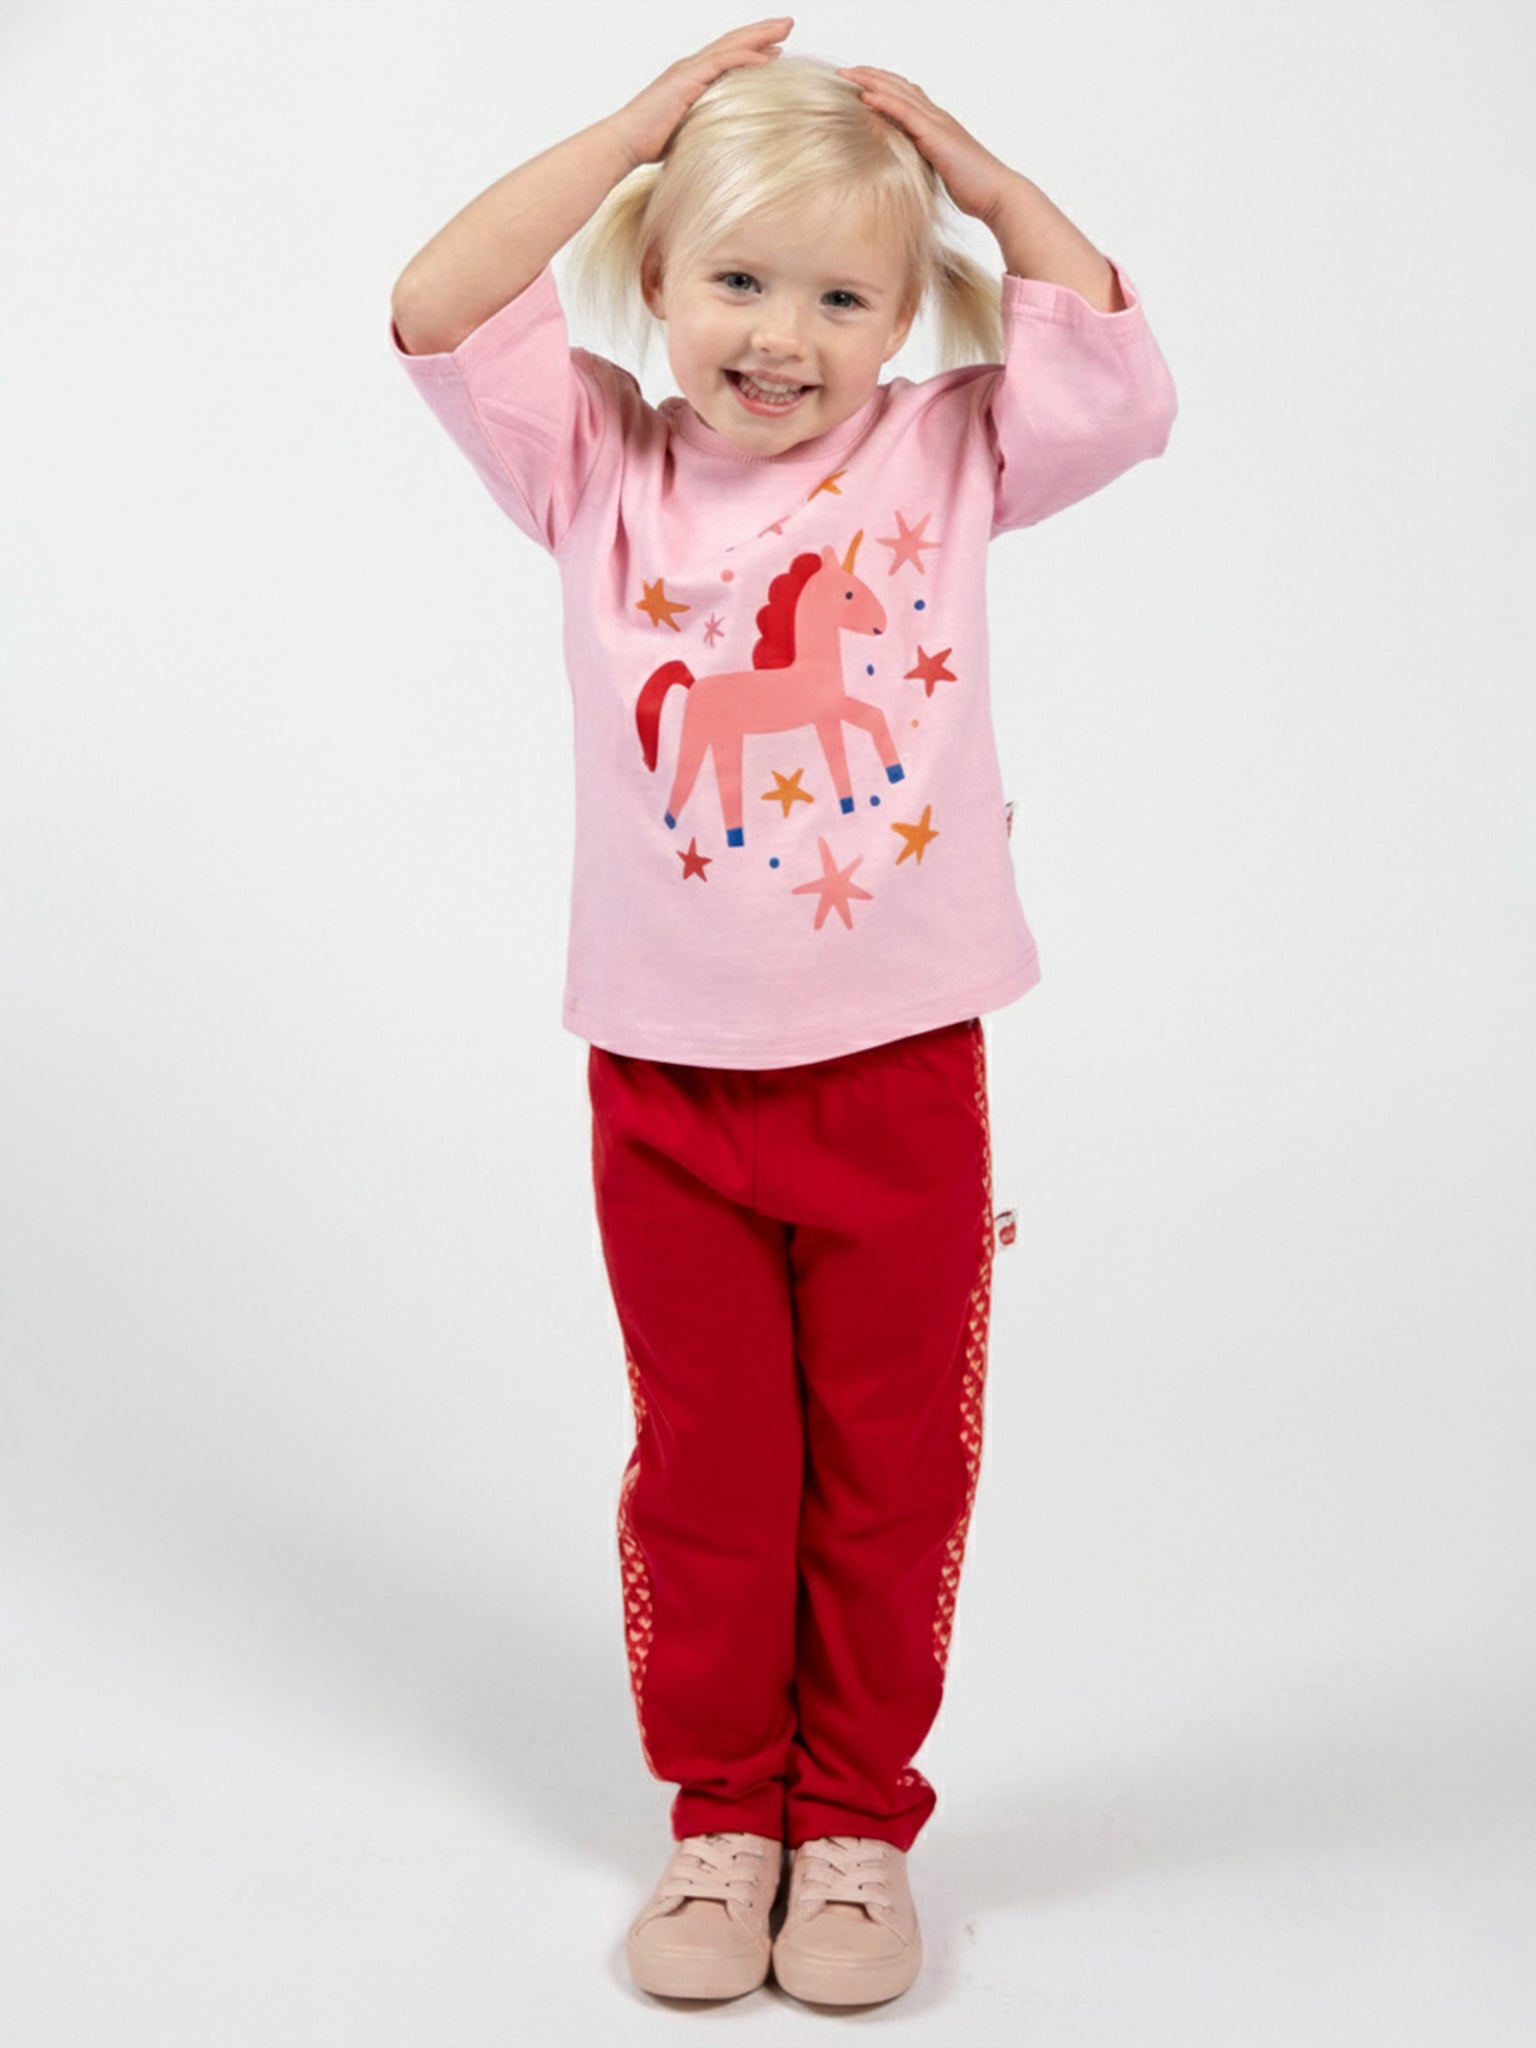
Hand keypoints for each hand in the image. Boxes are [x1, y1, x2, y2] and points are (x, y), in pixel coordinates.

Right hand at [613, 17, 794, 169]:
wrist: (624, 142)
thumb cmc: (650, 143)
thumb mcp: (687, 130)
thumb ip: (705, 124)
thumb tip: (727, 138)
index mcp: (691, 78)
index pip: (727, 55)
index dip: (752, 47)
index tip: (775, 46)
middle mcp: (691, 68)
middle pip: (732, 42)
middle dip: (761, 32)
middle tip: (787, 24)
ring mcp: (688, 71)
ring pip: (730, 46)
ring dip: (759, 36)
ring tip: (784, 30)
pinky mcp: (686, 81)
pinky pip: (722, 64)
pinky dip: (745, 59)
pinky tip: (767, 57)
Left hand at [835, 65, 1017, 225]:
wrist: (997, 194)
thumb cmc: (973, 189)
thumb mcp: (941, 172)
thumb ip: (924, 162)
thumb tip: (906, 169)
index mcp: (938, 125)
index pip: (906, 95)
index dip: (882, 85)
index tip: (858, 83)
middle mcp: (937, 117)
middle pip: (899, 86)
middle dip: (870, 76)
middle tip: (844, 72)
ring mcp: (937, 124)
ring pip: (899, 93)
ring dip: (870, 81)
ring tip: (846, 75)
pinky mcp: (935, 136)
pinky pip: (905, 113)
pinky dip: (884, 102)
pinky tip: (865, 97)